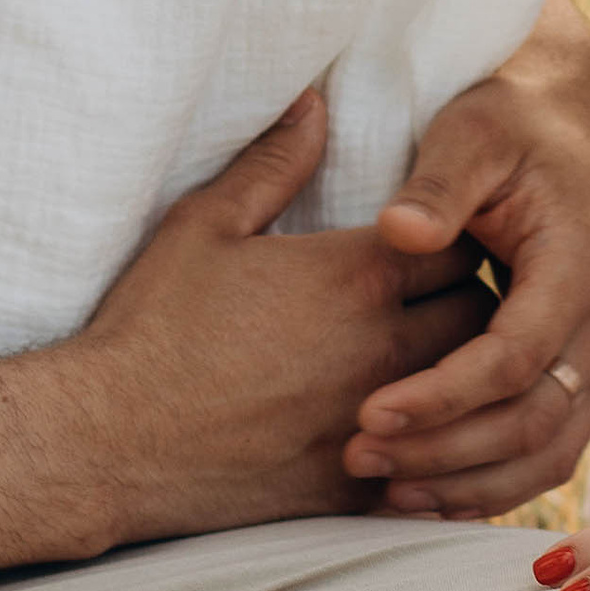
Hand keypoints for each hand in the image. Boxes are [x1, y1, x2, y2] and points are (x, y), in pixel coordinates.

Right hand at [51, 94, 490, 546]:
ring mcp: (375, 420)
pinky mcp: (354, 486)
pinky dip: (432, 443)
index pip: (462, 246)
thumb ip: (272, 164)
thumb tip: (314, 104)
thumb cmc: (151, 326)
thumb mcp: (203, 224)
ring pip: (467, 393)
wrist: (107, 440)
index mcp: (355, 276)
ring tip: (440, 363)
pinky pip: (432, 462)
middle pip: (482, 317)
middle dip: (474, 304)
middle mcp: (381, 346)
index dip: (458, 242)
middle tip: (447, 300)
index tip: (438, 246)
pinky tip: (413, 433)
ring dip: (461, 375)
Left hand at [346, 0, 589, 515]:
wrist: (561, 121)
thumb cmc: (507, 122)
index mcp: (581, 263)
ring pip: (548, 450)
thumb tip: (401, 231)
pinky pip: (549, 449)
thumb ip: (439, 184)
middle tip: (357, 456)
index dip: (443, 396)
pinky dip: (492, 481)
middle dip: (444, 451)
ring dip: (467, 480)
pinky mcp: (584, 375)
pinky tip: (427, 495)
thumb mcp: (470, 133)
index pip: (514, 358)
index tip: (368, 411)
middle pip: (533, 420)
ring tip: (384, 491)